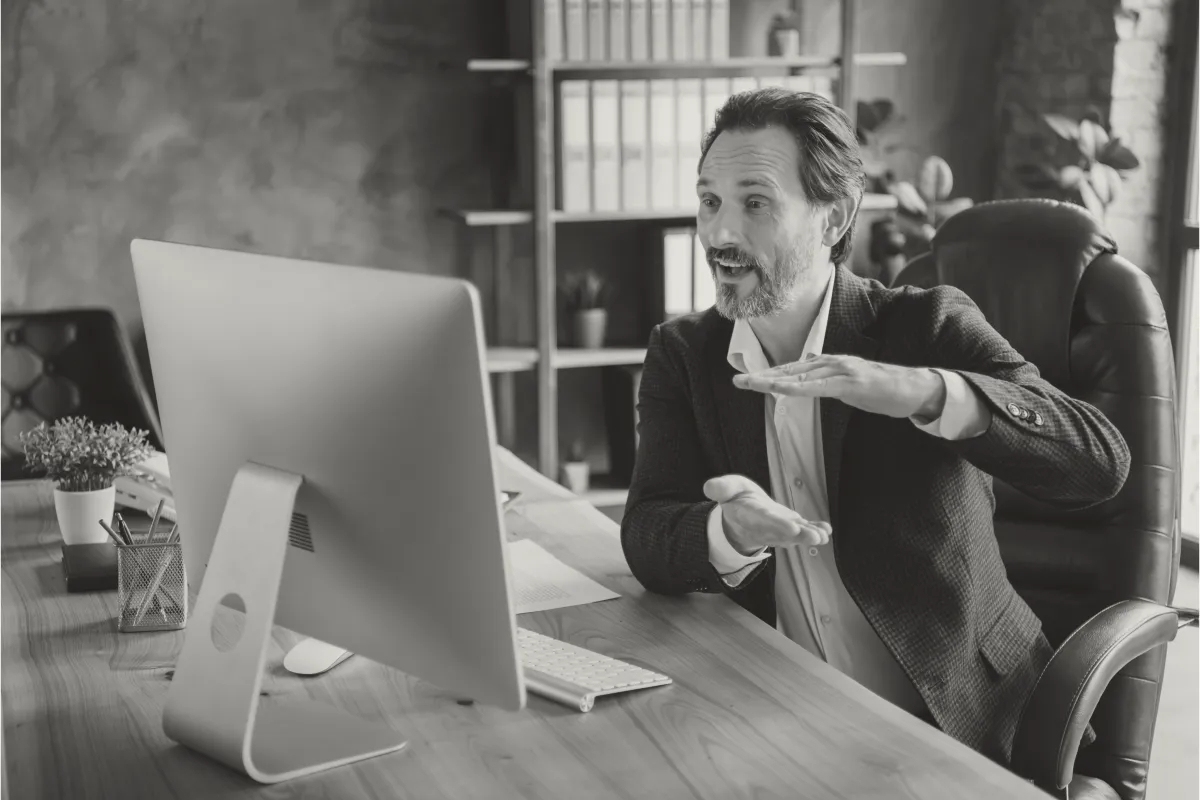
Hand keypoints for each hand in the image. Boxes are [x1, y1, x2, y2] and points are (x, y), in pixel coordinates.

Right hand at [703, 474, 830, 555]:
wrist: (741, 517)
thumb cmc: (735, 500)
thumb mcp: (726, 489)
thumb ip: (720, 488)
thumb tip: (709, 487)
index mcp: (750, 516)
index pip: (764, 521)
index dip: (778, 525)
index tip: (792, 528)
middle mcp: (766, 527)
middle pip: (783, 533)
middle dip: (799, 535)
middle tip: (814, 537)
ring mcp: (780, 529)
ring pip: (795, 535)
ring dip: (809, 536)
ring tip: (823, 536)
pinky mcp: (790, 526)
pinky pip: (803, 530)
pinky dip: (815, 529)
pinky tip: (826, 530)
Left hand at [732, 355, 946, 419]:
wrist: (914, 389)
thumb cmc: (882, 391)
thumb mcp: (848, 389)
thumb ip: (828, 386)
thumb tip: (810, 387)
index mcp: (830, 364)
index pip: (793, 370)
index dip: (769, 375)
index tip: (747, 380)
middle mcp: (832, 362)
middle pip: (790, 370)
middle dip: (763, 376)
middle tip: (738, 380)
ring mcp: (842, 370)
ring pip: (800, 376)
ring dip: (774, 381)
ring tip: (752, 385)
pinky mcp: (852, 383)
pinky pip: (819, 387)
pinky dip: (798, 388)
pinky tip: (781, 390)